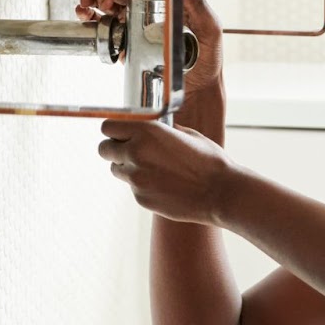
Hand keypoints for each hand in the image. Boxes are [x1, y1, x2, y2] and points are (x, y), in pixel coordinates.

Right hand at [77, 0, 221, 86]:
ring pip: (108, 8)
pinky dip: (93, 21)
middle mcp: (151, 12)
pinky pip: (106, 30)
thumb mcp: (209, 29)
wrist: (197, 92)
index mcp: (167, 2)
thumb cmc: (207, 60)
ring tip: (88, 8)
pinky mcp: (128, 46)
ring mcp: (137, 29)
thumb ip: (198, 6)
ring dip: (93, 3)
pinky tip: (88, 19)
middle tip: (100, 0)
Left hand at [99, 119, 236, 224]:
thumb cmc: (208, 160)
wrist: (220, 192)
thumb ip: (162, 131)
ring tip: (152, 168)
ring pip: (116, 170)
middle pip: (104, 149)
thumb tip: (151, 129)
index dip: (114, 130)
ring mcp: (136, 178)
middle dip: (114, 149)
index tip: (121, 133)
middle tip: (130, 151)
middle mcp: (135, 153)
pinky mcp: (140, 198)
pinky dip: (142, 185)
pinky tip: (164, 184)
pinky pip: (132, 187)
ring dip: (127, 167)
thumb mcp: (187, 134)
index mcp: (146, 132)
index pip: (108, 126)